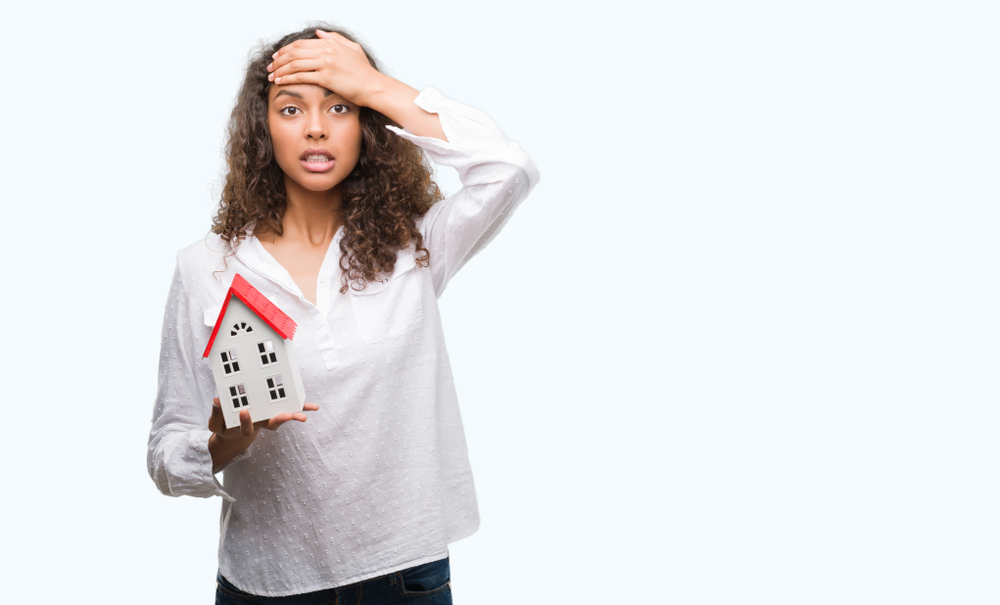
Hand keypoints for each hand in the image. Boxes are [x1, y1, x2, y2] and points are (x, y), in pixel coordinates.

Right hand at [208, 397, 319, 456]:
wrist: (235, 431)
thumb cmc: (225, 425)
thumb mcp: (216, 423)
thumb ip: (216, 414)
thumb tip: (217, 401)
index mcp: (245, 426)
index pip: (246, 427)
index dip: (246, 421)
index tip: (244, 411)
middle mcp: (260, 423)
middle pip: (271, 424)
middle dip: (280, 419)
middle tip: (288, 415)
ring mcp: (269, 417)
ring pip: (283, 417)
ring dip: (295, 415)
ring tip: (304, 415)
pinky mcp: (276, 411)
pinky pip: (289, 408)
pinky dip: (301, 407)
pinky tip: (313, 407)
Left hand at [267, 30, 382, 106]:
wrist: (373, 87)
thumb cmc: (365, 72)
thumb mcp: (352, 49)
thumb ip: (335, 38)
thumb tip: (319, 33)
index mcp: (331, 43)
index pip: (301, 44)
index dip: (286, 50)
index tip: (277, 57)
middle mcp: (327, 50)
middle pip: (295, 52)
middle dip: (279, 60)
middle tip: (270, 67)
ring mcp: (327, 63)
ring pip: (295, 63)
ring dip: (281, 70)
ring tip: (272, 76)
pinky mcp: (327, 77)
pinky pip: (301, 76)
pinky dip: (288, 78)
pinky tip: (281, 82)